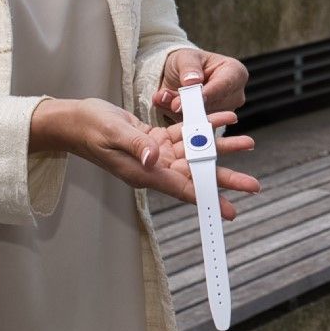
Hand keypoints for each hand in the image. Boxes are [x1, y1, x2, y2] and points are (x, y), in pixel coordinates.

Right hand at [31, 97, 259, 217]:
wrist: (75, 120)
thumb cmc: (90, 128)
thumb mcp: (113, 134)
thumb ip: (137, 146)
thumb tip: (156, 158)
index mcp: (145, 173)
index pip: (183, 189)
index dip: (208, 199)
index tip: (230, 210)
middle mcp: (154, 167)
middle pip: (197, 175)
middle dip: (225, 179)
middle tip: (254, 185)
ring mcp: (156, 155)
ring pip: (196, 153)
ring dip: (221, 148)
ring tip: (247, 142)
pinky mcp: (154, 140)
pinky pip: (184, 135)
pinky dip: (203, 127)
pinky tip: (222, 120)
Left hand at [154, 48, 249, 117]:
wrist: (180, 76)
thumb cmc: (188, 63)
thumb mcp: (186, 57)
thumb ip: (189, 67)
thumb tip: (193, 81)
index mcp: (235, 73)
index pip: (225, 85)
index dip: (208, 93)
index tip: (192, 98)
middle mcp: (235, 95)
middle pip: (216, 106)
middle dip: (192, 105)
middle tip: (172, 102)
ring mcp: (225, 112)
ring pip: (204, 118)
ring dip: (182, 111)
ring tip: (165, 98)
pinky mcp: (212, 124)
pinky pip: (196, 125)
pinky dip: (178, 117)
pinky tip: (166, 106)